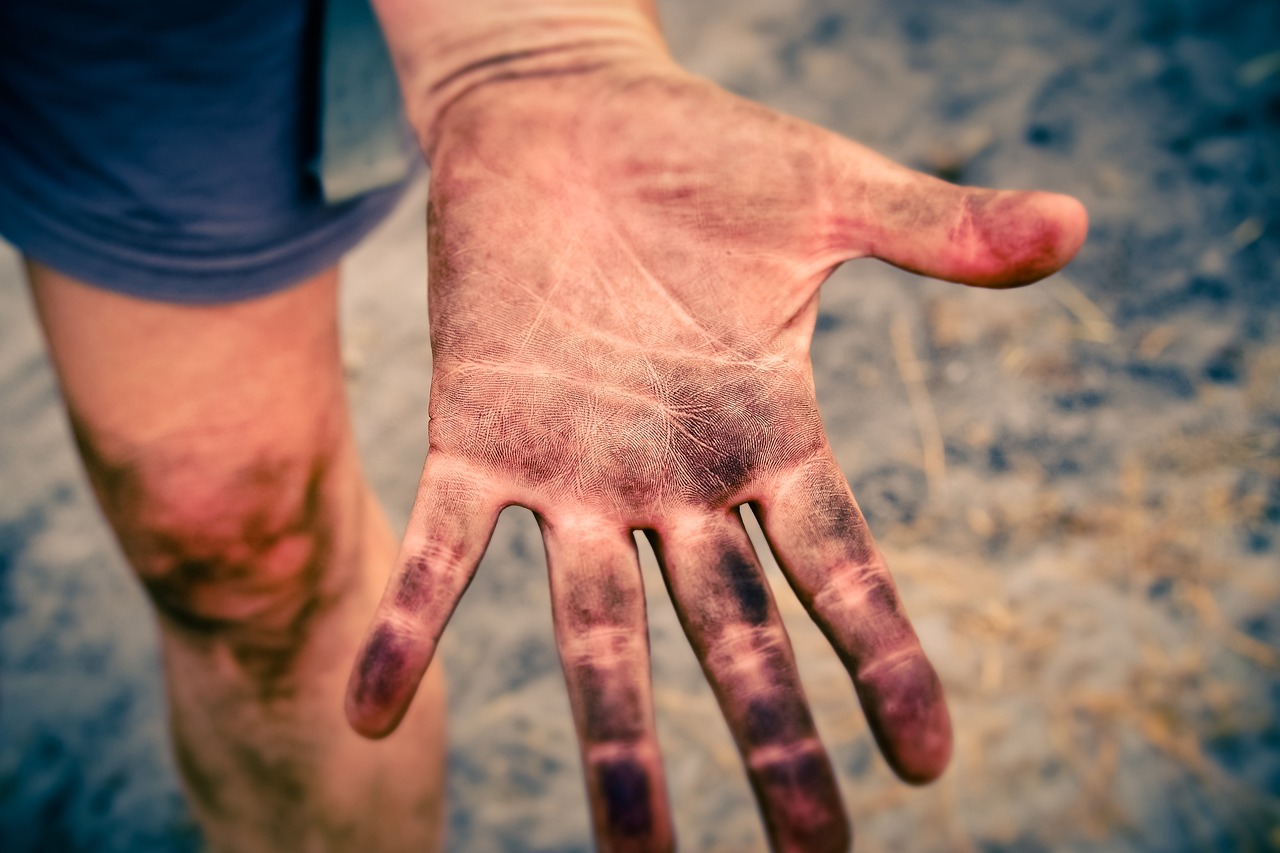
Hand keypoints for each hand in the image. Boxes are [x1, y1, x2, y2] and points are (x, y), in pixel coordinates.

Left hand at [345, 60, 1085, 850]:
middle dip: (771, 744)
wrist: (561, 120)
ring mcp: (574, 473)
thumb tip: (1078, 222)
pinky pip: (437, 552)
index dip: (884, 665)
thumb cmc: (700, 155)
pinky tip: (367, 713)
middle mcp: (673, 482)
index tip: (928, 765)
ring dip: (612, 740)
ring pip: (598, 630)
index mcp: (764, 436)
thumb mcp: (826, 194)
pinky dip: (407, 628)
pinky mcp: (476, 439)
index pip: (839, 572)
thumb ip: (936, 230)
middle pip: (732, 633)